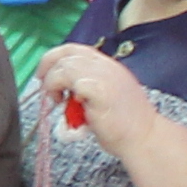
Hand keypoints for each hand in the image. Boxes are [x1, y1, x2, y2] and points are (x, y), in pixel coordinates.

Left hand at [32, 44, 152, 151]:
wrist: (144, 138)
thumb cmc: (123, 124)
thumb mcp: (103, 96)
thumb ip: (85, 87)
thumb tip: (62, 89)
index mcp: (108, 65)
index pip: (75, 49)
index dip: (55, 58)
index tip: (44, 73)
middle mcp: (106, 66)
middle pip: (67, 52)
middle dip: (48, 65)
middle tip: (42, 84)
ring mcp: (105, 76)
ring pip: (65, 65)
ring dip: (52, 81)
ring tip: (57, 99)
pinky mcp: (100, 90)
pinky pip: (72, 80)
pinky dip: (60, 89)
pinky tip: (63, 103)